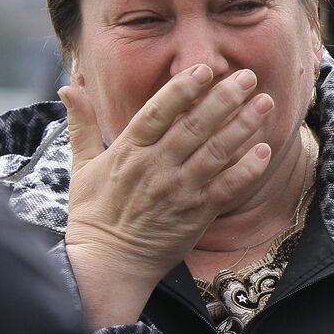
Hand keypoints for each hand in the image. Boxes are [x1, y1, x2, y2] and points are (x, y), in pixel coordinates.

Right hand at [60, 65, 273, 327]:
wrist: (108, 264)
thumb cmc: (94, 213)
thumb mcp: (82, 165)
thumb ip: (82, 124)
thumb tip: (68, 87)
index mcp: (128, 152)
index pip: (157, 113)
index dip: (181, 90)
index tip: (203, 68)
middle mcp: (156, 167)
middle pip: (194, 127)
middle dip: (224, 99)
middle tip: (249, 76)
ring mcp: (179, 190)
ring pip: (216, 152)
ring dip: (243, 126)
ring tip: (265, 103)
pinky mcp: (197, 213)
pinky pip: (227, 188)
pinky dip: (247, 170)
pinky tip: (265, 150)